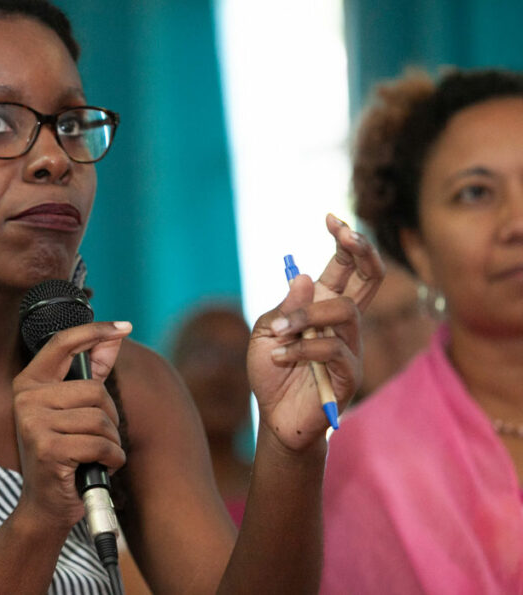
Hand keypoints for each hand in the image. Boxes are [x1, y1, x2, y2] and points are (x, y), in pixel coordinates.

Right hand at [11, 321, 130, 528]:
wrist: (45, 505)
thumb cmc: (63, 454)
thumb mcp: (73, 411)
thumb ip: (92, 374)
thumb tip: (115, 337)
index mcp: (29, 383)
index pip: (62, 344)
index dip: (94, 331)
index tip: (124, 326)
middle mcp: (26, 398)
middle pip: (95, 390)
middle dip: (110, 418)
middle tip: (99, 439)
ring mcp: (34, 423)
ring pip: (100, 419)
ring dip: (112, 442)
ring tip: (97, 455)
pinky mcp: (47, 449)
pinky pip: (100, 444)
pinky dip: (111, 459)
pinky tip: (98, 467)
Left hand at [248, 214, 384, 449]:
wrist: (274, 417)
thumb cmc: (272, 372)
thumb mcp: (265, 333)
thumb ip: (285, 307)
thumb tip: (307, 277)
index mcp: (323, 307)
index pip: (344, 268)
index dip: (345, 241)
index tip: (332, 218)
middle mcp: (343, 323)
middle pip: (370, 280)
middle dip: (362, 251)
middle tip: (346, 234)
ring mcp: (351, 347)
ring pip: (344, 311)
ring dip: (306, 316)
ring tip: (279, 333)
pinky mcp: (350, 374)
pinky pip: (332, 348)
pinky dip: (301, 348)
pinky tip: (280, 356)